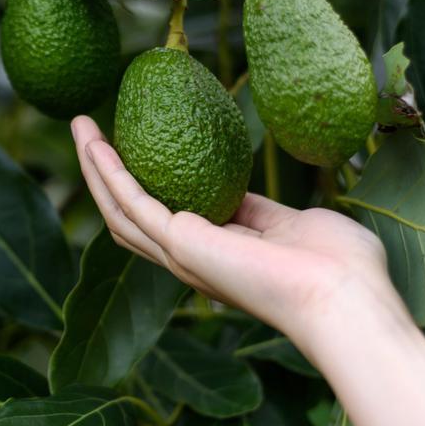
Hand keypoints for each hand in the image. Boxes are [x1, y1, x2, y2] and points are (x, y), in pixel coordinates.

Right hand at [71, 116, 409, 346]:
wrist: (343, 296)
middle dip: (106, 174)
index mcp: (219, 256)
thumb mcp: (293, 225)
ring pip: (119, 209)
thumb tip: (247, 193)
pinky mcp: (180, 244)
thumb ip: (265, 213)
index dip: (149, 183)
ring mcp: (182, 256)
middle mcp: (192, 260)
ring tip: (81, 129)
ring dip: (95, 168)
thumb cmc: (339, 266)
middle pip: (131, 215)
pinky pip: (133, 203)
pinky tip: (96, 145)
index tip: (139, 144)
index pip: (170, 218)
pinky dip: (110, 173)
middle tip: (90, 133)